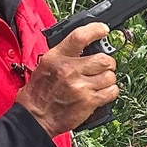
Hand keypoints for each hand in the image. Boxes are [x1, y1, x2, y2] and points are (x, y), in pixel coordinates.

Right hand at [17, 23, 118, 137]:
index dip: (96, 30)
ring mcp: (80, 86)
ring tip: (98, 83)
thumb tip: (88, 45)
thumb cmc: (39, 92)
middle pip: (104, 59)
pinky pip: (112, 91)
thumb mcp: (46, 64)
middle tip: (102, 67)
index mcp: (56, 57)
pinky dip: (110, 92)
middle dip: (107, 63)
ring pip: (110, 76)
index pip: (80, 36)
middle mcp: (69, 70)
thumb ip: (65, 54)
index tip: (103, 30)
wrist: (34, 117)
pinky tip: (101, 92)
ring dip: (108, 79)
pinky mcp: (88, 102)